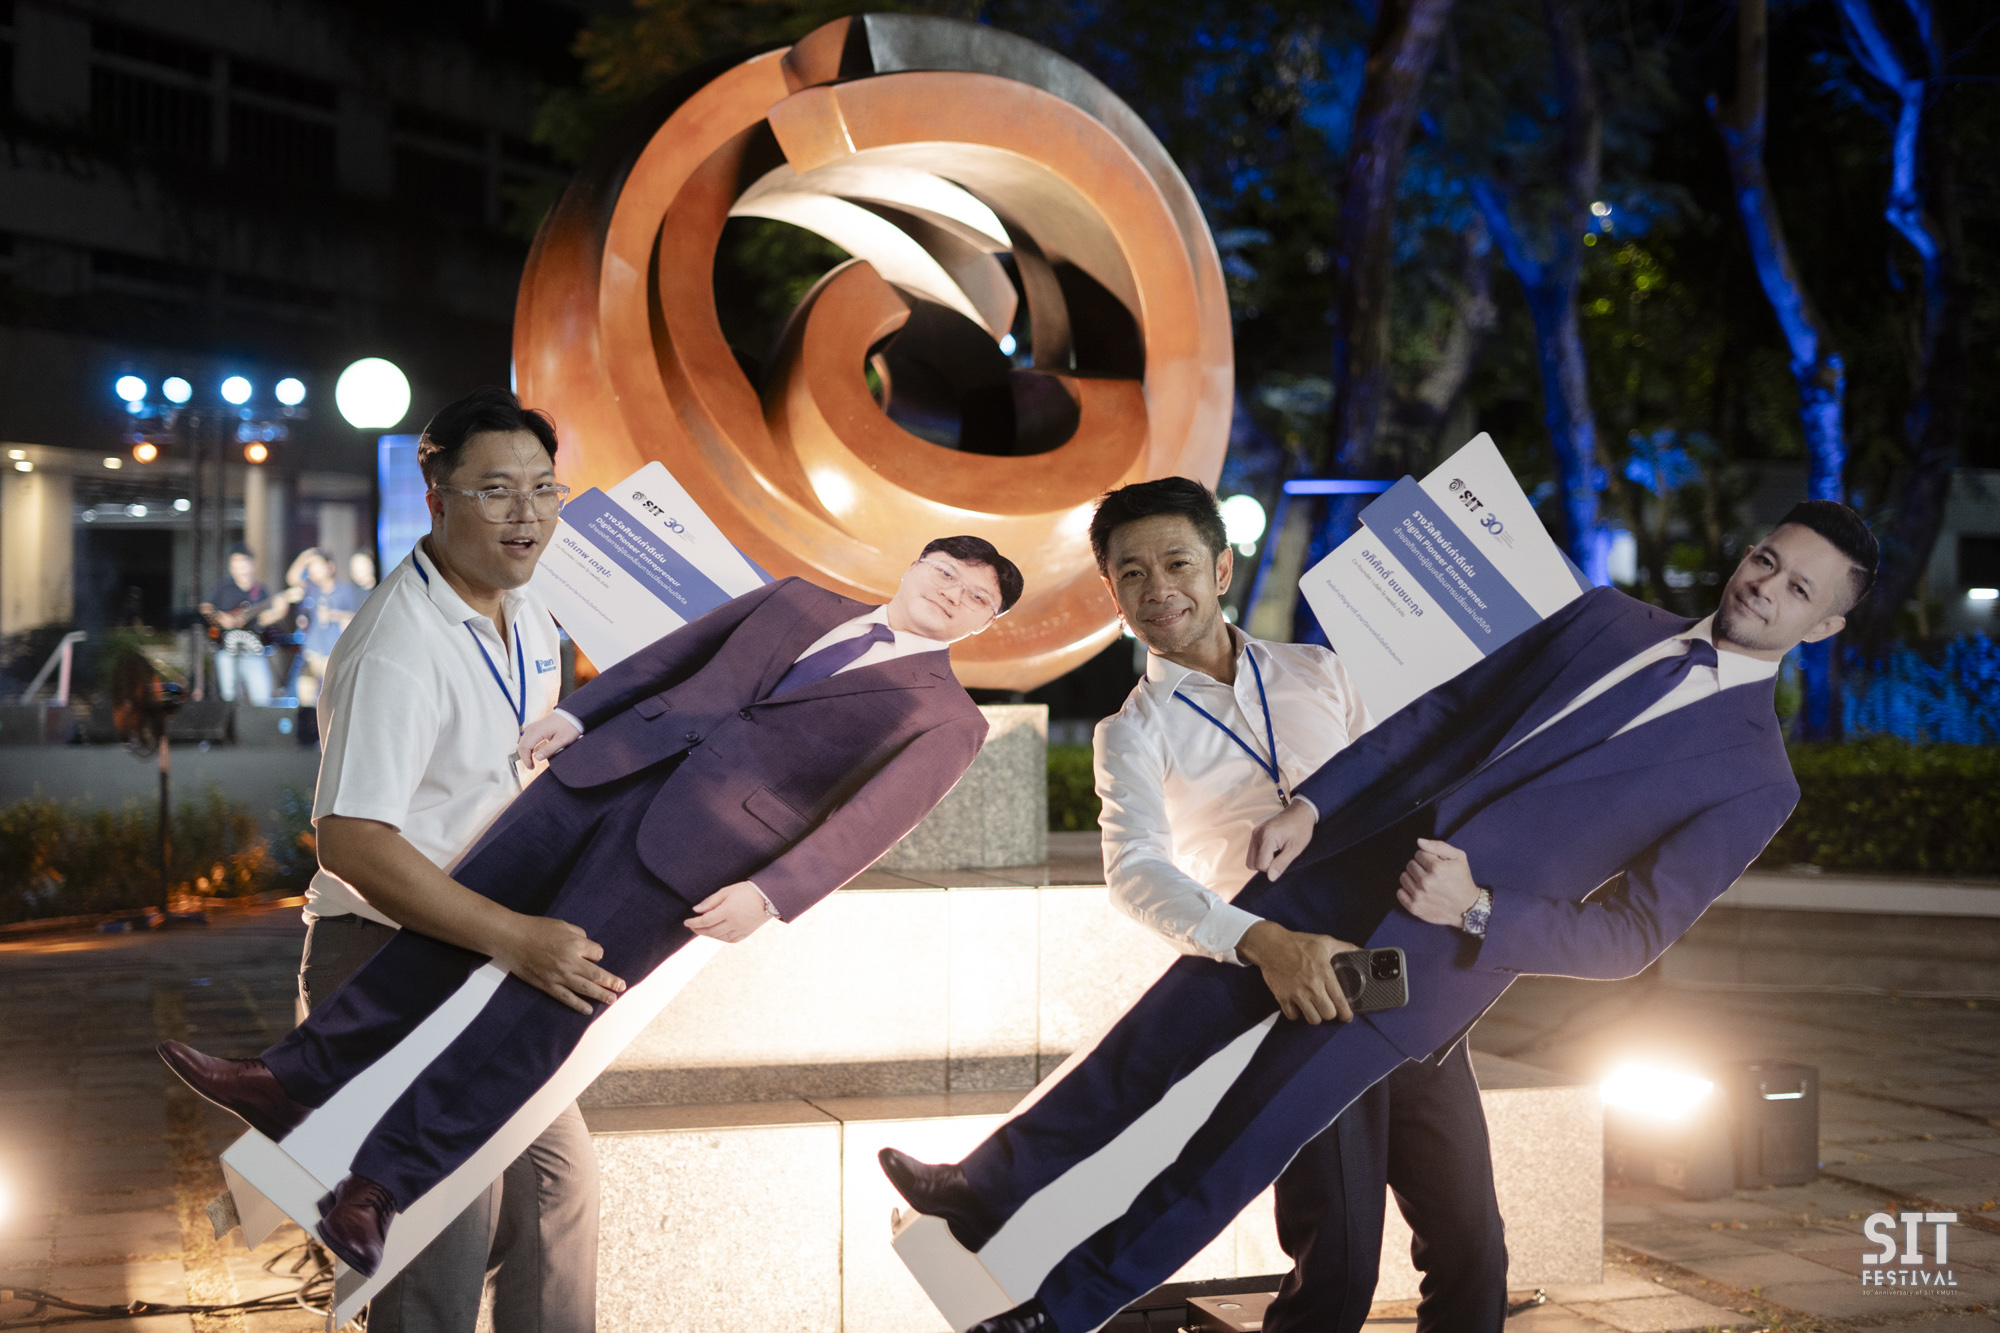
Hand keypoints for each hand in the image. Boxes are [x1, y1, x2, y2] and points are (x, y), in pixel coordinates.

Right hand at [488, 914, 625, 1014]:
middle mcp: (569, 961)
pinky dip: (578, 1005)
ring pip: (585, 988)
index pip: (597, 953)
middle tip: (622, 987)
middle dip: (611, 981)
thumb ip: (579, 935)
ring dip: (601, 995)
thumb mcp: (563, 925)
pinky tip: (588, 1010)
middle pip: (596, 974)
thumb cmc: (537, 928)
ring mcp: (558, 975)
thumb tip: (588, 947)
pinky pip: (566, 997)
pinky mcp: (547, 985)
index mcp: (575, 944)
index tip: (593, 955)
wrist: (511, 938)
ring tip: (612, 1000)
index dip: (597, 954)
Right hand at [517, 712, 581, 769]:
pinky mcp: (535, 728)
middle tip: (531, 766)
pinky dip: (526, 747)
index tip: (531, 767)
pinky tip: (532, 752)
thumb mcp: (561, 740)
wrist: (571, 715)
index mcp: (537, 731)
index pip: (524, 748)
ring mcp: (533, 727)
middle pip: (521, 746)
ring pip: (522, 742)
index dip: (526, 760)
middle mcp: (532, 728)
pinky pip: (526, 738)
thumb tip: (537, 758)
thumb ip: (549, 750)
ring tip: (531, 761)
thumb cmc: (568, 725)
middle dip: (524, 758)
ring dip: (524, 752)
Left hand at [685, 881, 774, 942]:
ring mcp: (740, 930)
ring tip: (702, 929)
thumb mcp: (727, 891)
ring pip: (719, 937)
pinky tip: (716, 933)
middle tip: (691, 926)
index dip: (694, 922)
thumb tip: (696, 910)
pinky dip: (720, 938)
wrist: (769, 897)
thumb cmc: (747, 890)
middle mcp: (733, 923)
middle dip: (698, 930)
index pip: (705, 920)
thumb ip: (711, 901)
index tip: (686, 922)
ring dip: (708, 934)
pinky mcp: (746, 933)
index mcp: (728, 911)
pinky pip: (730, 939)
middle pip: (710, 931)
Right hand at [1236, 921, 1357, 1024]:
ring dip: (1315, 1015)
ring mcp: (1297, 994)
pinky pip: (1293, 1016)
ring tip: (1314, 1008)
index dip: (1346, 1014)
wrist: (1270, 945)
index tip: (1347, 1016)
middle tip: (1328, 1007)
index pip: (1341, 1002)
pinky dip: (1297, 1014)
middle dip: (1330, 1013)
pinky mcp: (1283, 997)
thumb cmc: (1298, 943)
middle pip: (1328, 1014)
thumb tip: (1360, 951)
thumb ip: (1345, 947)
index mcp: (1325, 974)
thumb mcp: (1325, 941)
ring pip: (1312, 1019)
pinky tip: (1299, 1006)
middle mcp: (1312, 987)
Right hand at [1247, 801, 1316, 880]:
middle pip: (1252, 864)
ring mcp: (1254, 833)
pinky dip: (1262, 855)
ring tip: (1277, 852)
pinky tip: (1274, 849)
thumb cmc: (1301, 828)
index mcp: (1267, 837)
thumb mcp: (1295, 849)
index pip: (1261, 865)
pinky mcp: (1255, 833)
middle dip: (1266, 866)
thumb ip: (1281, 864)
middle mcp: (1257, 834)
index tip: (1284, 859)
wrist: (1300, 812)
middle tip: (1280, 857)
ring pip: (1251, 859)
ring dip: (1263, 861)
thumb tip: (1270, 878)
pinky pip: (1253, 852)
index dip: (1273, 868)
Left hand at [1397, 838, 1481, 925]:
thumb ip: (1439, 846)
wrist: (1467, 908)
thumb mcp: (1459, 858)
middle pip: (1410, 865)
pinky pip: (1400, 893)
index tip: (1434, 864)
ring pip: (1403, 877)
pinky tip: (1419, 891)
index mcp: (1436, 868)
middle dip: (1419, 866)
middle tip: (1430, 874)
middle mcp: (1426, 882)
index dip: (1426, 857)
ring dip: (1412, 878)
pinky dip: (1407, 891)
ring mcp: (1419, 896)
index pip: (1418, 854)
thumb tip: (1419, 841)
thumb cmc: (1462, 881)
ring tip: (1424, 882)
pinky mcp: (1415, 908)